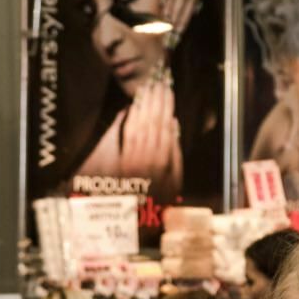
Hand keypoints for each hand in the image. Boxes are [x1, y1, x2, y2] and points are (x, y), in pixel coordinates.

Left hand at [119, 82, 183, 202]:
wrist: (136, 218)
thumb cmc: (160, 201)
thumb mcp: (177, 181)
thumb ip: (175, 154)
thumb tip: (174, 127)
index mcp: (163, 160)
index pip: (164, 125)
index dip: (166, 106)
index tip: (168, 90)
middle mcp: (147, 154)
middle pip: (151, 120)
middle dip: (155, 99)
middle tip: (158, 81)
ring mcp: (132, 154)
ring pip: (138, 123)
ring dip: (143, 103)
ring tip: (147, 87)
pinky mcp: (122, 156)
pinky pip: (127, 132)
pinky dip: (130, 117)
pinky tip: (133, 105)